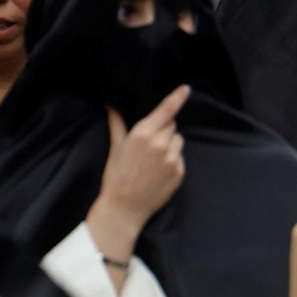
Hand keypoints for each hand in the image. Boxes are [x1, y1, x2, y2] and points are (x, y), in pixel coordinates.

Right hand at [86, 86, 190, 266]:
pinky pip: (180, 157)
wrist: (125, 208)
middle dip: (162, 130)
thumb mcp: (116, 148)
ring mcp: (172, 159)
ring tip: (154, 159)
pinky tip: (159, 171)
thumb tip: (111, 105)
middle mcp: (160, 144)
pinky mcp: (179, 172)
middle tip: (148, 146)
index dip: (177, 98)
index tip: (186, 88)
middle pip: (171, 125)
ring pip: (178, 140)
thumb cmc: (116, 176)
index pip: (166, 111)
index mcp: (143, 134)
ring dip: (170, 144)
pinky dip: (173, 160)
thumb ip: (117, 124)